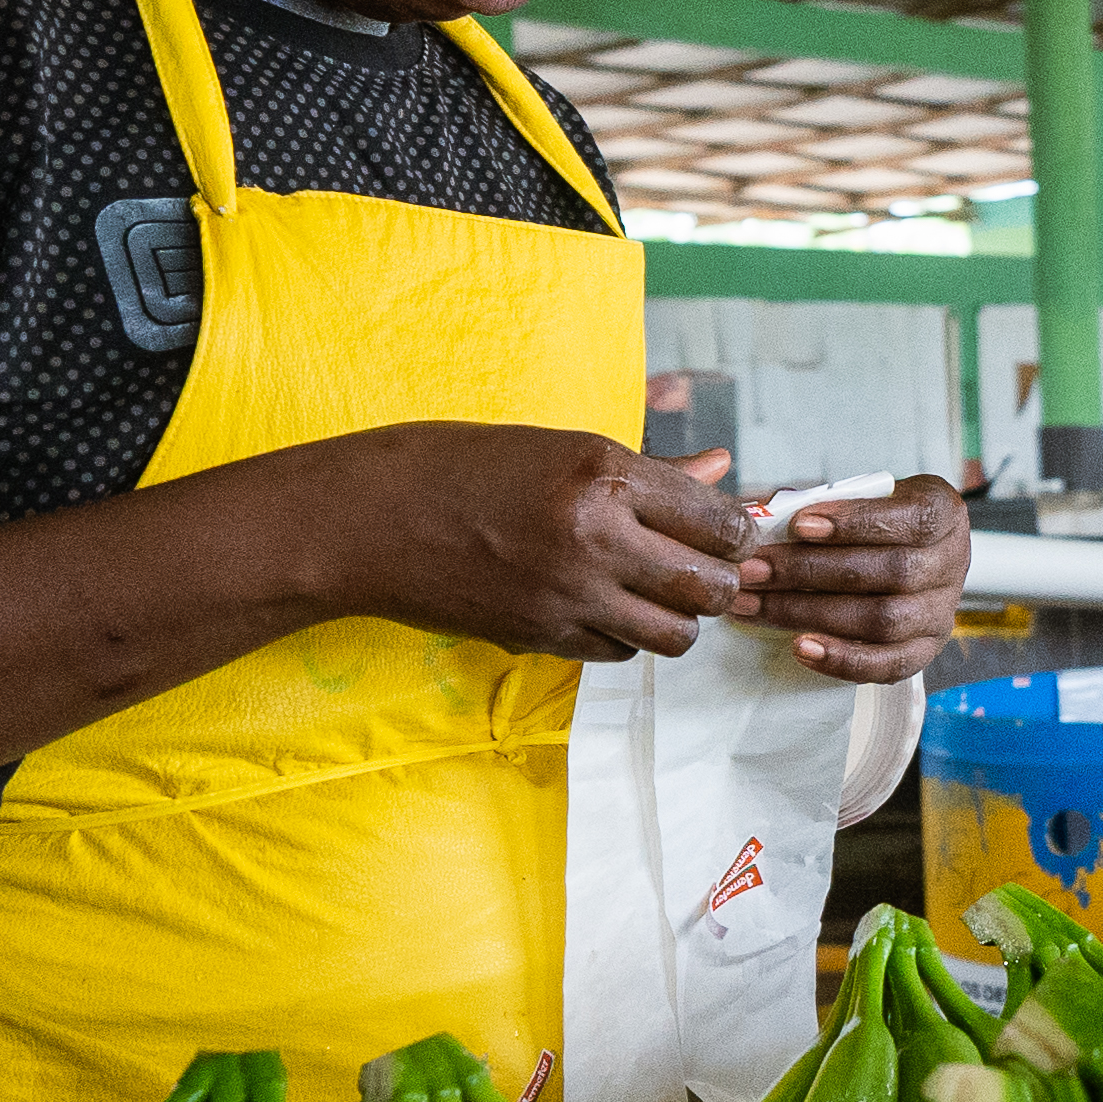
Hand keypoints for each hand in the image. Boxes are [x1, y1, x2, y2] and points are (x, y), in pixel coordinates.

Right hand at [312, 421, 750, 662]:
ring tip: (657, 593)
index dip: (734, 529)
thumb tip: (722, 468)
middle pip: (708, 585)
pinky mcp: (542, 637)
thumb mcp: (558, 448)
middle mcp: (594, 537)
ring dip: (678, 617)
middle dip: (719, 580)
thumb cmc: (460, 465)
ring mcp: (567, 595)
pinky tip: (606, 607)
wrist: (368, 518)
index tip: (725, 530)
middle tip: (704, 567)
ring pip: (675, 634)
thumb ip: (651, 471)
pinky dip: (626, 636)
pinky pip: (620, 653)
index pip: (715, 519)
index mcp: (602, 473)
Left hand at [727, 474, 972, 684]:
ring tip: (755, 606)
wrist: (913, 557)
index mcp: (941, 512)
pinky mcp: (925, 650)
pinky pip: (888, 665)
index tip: (799, 524)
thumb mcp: (863, 496)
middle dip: (811, 571)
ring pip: (883, 620)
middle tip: (752, 569)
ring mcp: (941, 612)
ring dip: (810, 613)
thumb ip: (823, 501)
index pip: (909, 519)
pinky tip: (799, 647)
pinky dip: (842, 660)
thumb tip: (760, 510)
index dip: (855, 523)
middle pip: (889, 573)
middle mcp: (952, 563)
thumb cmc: (878, 521)